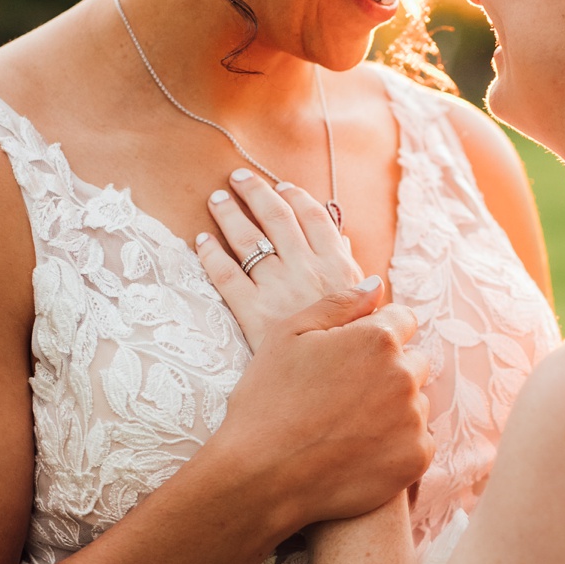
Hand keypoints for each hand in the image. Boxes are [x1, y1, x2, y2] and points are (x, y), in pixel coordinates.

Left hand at [195, 168, 370, 353]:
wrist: (333, 384)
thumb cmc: (348, 342)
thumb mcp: (363, 303)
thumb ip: (347, 264)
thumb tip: (338, 232)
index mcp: (337, 265)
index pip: (312, 216)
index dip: (293, 196)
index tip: (278, 185)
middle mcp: (306, 269)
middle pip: (275, 218)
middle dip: (254, 192)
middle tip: (237, 179)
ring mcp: (278, 289)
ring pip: (248, 240)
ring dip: (229, 214)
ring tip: (216, 199)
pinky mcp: (253, 312)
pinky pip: (226, 275)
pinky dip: (211, 255)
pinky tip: (201, 241)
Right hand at [216, 282, 433, 527]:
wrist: (261, 476)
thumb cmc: (266, 402)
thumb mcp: (286, 336)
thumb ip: (337, 305)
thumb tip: (376, 285)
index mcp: (376, 339)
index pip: (403, 320)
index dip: (375, 334)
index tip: (350, 356)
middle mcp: (404, 375)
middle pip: (413, 362)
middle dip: (387, 371)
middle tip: (343, 395)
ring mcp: (414, 420)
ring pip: (415, 403)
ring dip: (392, 409)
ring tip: (345, 427)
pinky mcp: (415, 459)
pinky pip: (418, 442)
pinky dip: (395, 445)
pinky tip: (357, 452)